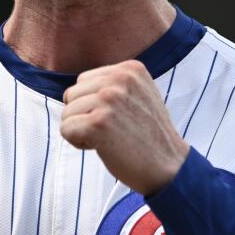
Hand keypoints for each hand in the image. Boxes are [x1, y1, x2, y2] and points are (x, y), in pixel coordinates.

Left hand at [61, 60, 189, 194]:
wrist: (168, 166)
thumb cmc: (149, 136)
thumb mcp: (139, 94)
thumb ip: (114, 84)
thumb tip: (78, 88)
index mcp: (130, 69)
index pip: (85, 80)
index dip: (93, 104)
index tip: (118, 118)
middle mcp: (119, 79)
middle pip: (72, 94)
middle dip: (84, 116)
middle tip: (112, 130)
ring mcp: (108, 99)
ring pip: (67, 113)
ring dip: (82, 130)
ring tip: (110, 138)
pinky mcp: (98, 123)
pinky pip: (66, 129)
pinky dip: (78, 143)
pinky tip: (103, 147)